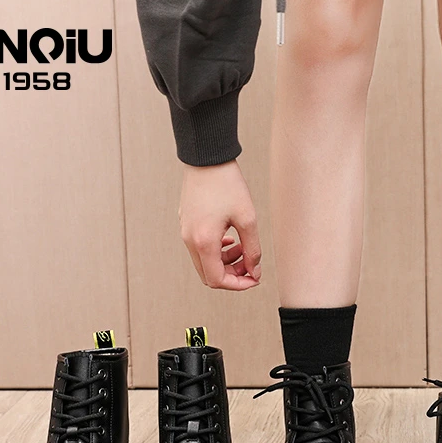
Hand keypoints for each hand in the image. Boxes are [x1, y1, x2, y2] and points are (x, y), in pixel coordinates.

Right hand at [179, 160, 261, 290]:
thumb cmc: (228, 184)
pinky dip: (216, 251)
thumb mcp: (248, 219)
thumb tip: (255, 272)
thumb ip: (253, 250)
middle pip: (209, 275)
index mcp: (204, 242)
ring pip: (205, 263)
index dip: (238, 285)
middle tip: (251, 265)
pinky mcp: (186, 224)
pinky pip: (200, 248)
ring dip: (225, 262)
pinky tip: (231, 239)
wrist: (206, 157)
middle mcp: (190, 241)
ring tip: (243, 248)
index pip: (218, 280)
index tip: (255, 278)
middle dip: (232, 275)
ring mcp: (185, 232)